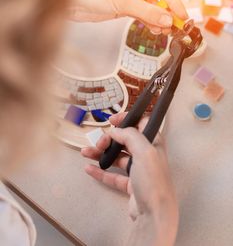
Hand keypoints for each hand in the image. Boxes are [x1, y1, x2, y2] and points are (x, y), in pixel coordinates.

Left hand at [71, 0, 186, 33]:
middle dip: (168, 11)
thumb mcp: (123, 1)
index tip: (183, 15)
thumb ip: (147, 11)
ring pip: (153, 7)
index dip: (174, 1)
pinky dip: (150, 22)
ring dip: (160, 19)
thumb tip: (168, 20)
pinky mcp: (126, 6)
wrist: (72, 1)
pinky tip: (155, 30)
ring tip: (166, 31)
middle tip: (177, 25)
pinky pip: (144, 14)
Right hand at [81, 113, 178, 245]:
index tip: (112, 121)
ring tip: (85, 152)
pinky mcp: (130, 186)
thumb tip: (116, 130)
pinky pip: (113, 175)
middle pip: (125, 140)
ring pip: (117, 157)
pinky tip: (89, 168)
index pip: (141, 123)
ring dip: (101, 153)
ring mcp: (138, 171)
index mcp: (154, 143)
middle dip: (110, 139)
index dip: (127, 119)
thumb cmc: (152, 180)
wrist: (154, 214)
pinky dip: (101, 171)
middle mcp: (147, 155)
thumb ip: (130, 135)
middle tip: (99, 142)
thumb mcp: (144, 151)